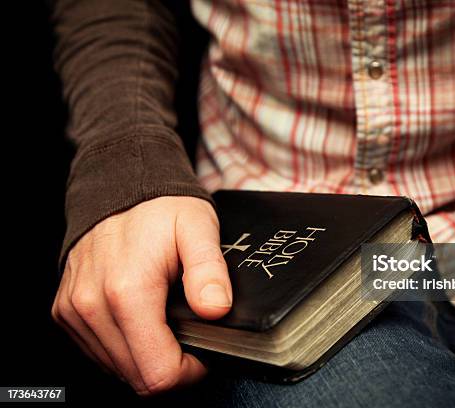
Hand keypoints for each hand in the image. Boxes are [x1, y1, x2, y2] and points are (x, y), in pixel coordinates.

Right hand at [51, 196, 231, 395]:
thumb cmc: (160, 207)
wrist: (117, 184)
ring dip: (145, 358)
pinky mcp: (65, 310)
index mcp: (128, 291)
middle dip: (169, 368)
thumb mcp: (198, 229)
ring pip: (116, 369)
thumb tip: (215, 310)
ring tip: (166, 324)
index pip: (158, 373)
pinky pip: (97, 351)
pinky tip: (141, 320)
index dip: (188, 373)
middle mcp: (92, 305)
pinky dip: (123, 347)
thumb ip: (208, 271)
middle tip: (189, 337)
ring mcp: (74, 310)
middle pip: (136, 377)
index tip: (203, 353)